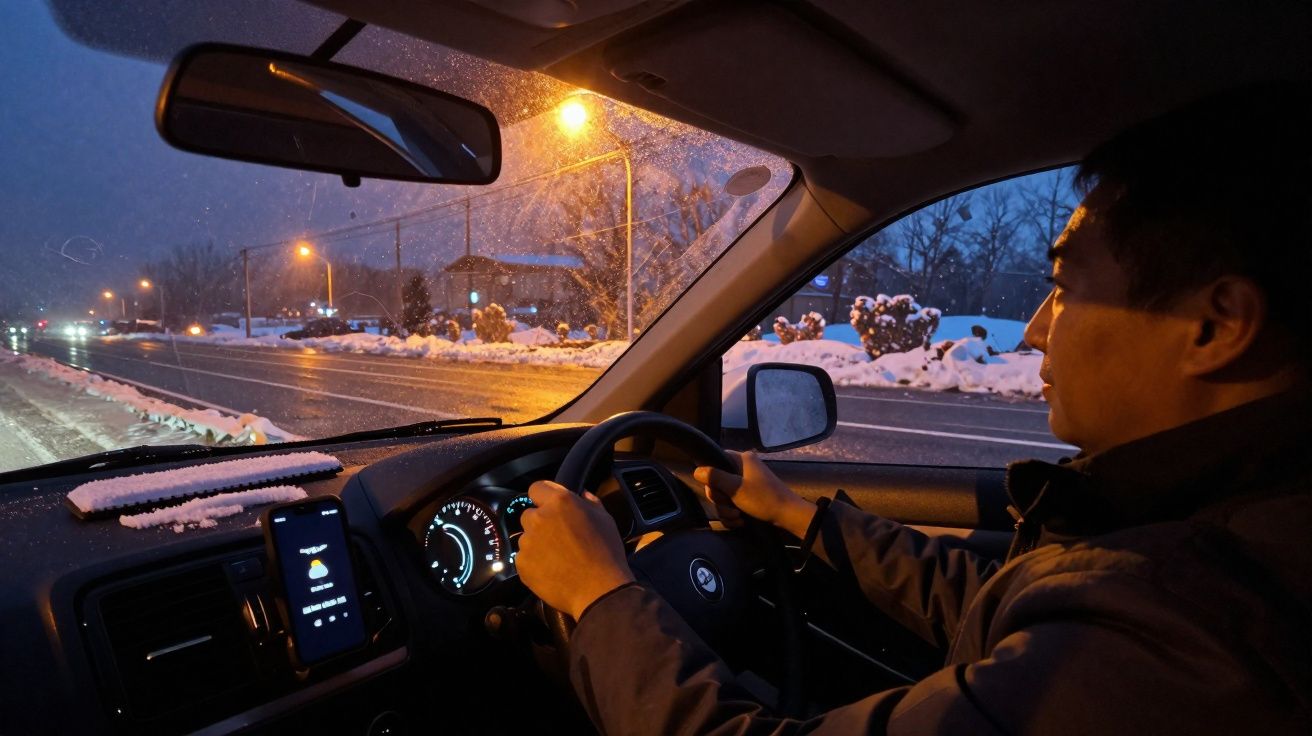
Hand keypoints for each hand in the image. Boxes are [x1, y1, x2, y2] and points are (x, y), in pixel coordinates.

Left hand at [516, 480, 635, 619]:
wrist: (598, 589)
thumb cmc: (606, 552)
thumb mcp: (605, 519)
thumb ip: (589, 502)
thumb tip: (581, 494)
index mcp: (560, 502)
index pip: (536, 488)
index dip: (543, 497)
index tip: (549, 507)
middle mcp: (539, 518)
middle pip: (530, 515)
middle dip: (541, 523)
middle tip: (558, 537)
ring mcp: (528, 541)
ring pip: (527, 537)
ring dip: (537, 544)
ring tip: (557, 558)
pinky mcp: (522, 563)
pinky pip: (524, 558)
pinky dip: (534, 563)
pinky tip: (552, 570)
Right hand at [694, 451, 815, 538]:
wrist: (788, 515)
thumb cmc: (763, 498)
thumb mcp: (735, 488)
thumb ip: (714, 477)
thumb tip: (696, 470)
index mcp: (741, 459)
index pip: (715, 461)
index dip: (711, 478)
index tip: (717, 491)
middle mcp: (742, 468)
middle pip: (717, 482)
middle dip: (721, 500)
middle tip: (730, 507)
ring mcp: (746, 483)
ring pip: (723, 496)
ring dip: (727, 510)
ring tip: (738, 517)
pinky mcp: (749, 497)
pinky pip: (732, 503)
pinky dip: (733, 514)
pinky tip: (740, 521)